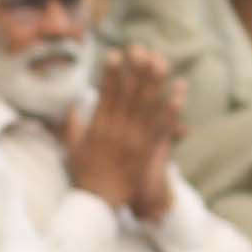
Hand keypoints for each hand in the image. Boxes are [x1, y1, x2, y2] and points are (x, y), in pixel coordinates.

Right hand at [67, 43, 183, 216]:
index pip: (106, 95)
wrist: (100, 202)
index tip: (115, 55)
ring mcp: (135, 141)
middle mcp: (118, 131)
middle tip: (141, 49)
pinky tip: (179, 91)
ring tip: (161, 61)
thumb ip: (73, 125)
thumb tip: (72, 106)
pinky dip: (171, 108)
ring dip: (155, 82)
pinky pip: (162, 126)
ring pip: (147, 106)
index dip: (111, 74)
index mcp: (98, 128)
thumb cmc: (84, 175)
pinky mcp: (148, 151)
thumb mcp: (72, 147)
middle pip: (129, 95)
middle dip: (135, 71)